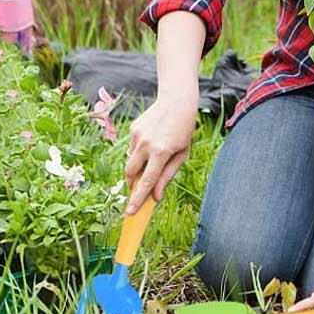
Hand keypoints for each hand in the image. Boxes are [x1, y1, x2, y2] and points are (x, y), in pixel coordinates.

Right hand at [123, 86, 196, 210]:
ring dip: (137, 168)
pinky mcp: (133, 128)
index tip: (130, 212)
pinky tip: (152, 142)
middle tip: (138, 189)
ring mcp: (138, 135)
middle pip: (131, 174)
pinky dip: (138, 153)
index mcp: (161, 152)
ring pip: (130, 161)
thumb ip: (168, 176)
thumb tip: (156, 197)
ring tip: (152, 158)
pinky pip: (132, 148)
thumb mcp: (182, 155)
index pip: (147, 182)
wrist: (177, 100)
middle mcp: (146, 144)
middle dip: (132, 185)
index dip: (138, 199)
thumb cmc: (184, 130)